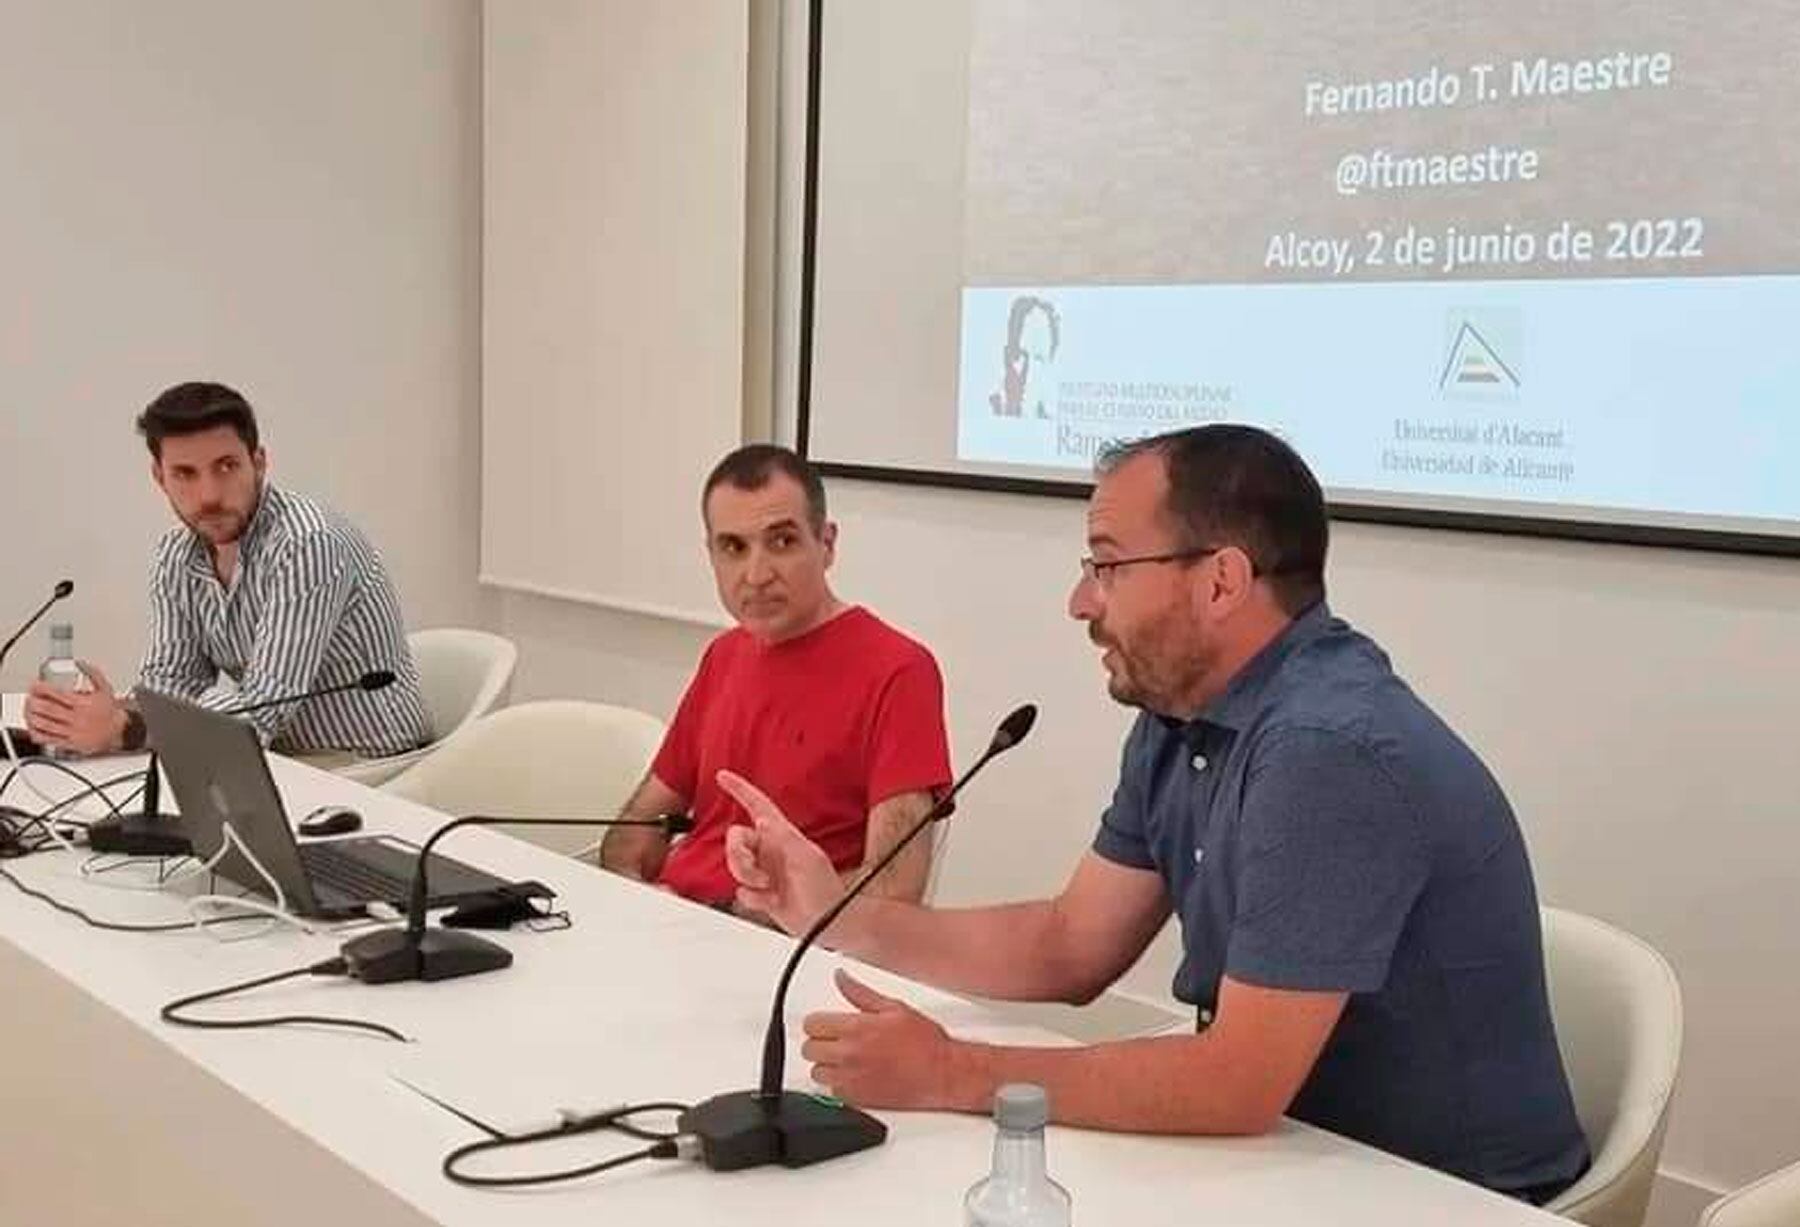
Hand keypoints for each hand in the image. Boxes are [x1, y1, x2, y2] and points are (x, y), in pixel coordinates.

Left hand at [23, 662, 125, 754]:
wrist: (119, 732)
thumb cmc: (109, 712)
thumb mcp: (105, 689)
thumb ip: (94, 674)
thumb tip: (81, 663)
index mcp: (83, 704)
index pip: (57, 694)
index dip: (42, 688)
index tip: (35, 685)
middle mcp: (76, 718)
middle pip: (48, 709)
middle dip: (33, 701)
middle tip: (29, 697)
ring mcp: (71, 731)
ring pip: (44, 724)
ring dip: (31, 716)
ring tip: (28, 710)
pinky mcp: (68, 743)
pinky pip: (48, 739)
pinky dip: (36, 732)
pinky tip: (33, 726)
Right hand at [718, 769, 844, 936]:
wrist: (827, 924)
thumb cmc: (825, 891)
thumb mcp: (807, 858)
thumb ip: (783, 839)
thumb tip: (763, 821)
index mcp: (782, 835)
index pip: (758, 805)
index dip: (740, 789)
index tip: (723, 776)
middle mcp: (771, 850)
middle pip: (736, 840)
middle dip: (738, 856)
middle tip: (755, 873)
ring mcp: (765, 871)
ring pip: (735, 865)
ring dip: (746, 878)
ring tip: (767, 888)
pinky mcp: (761, 893)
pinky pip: (741, 891)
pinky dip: (753, 899)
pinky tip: (771, 901)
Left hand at [800, 969, 968, 1109]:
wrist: (942, 1074)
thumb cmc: (925, 1043)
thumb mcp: (893, 1007)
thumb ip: (860, 993)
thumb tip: (841, 978)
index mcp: (856, 1028)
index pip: (812, 1024)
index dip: (819, 1022)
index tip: (827, 1024)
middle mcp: (849, 1055)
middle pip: (809, 1049)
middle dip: (821, 1043)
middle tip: (837, 1041)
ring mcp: (851, 1079)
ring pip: (816, 1072)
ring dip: (827, 1065)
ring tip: (846, 1059)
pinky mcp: (856, 1100)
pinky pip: (830, 1092)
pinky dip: (838, 1084)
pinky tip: (854, 1075)